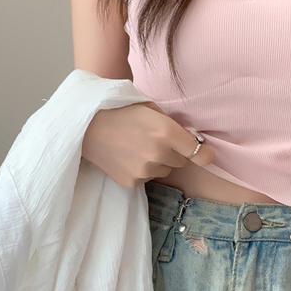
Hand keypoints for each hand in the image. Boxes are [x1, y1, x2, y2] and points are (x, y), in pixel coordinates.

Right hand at [81, 101, 214, 187]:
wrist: (84, 126)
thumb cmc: (119, 110)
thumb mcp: (150, 107)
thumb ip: (172, 123)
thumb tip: (190, 138)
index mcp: (166, 132)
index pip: (199, 153)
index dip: (205, 154)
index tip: (206, 154)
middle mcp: (159, 154)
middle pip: (181, 161)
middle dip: (174, 153)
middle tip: (155, 140)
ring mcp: (145, 171)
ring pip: (164, 170)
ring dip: (158, 162)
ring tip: (137, 147)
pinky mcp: (132, 182)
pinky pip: (147, 178)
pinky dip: (142, 170)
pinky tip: (127, 157)